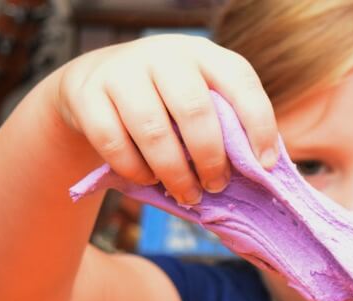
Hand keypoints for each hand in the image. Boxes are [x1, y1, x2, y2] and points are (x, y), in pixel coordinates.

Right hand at [54, 34, 277, 204]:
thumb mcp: (200, 96)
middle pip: (195, 111)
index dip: (259, 126)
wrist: (96, 82)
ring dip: (175, 173)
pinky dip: (136, 170)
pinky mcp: (87, 94)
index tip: (265, 165)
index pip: (242, 83)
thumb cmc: (166, 101)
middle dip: (211, 159)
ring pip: (154, 131)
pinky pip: (114, 142)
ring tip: (188, 194)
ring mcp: (122, 71)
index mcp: (204, 54)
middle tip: (217, 186)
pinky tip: (150, 179)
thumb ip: (228, 123)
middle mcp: (164, 55)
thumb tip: (261, 169)